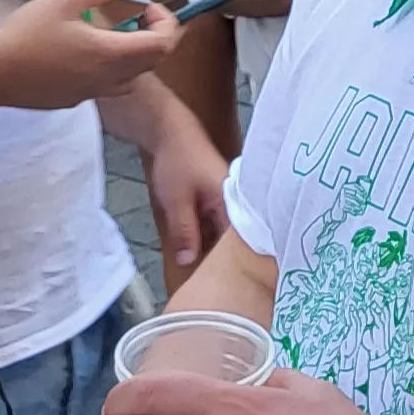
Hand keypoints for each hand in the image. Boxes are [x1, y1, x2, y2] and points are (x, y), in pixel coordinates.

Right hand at [0, 0, 181, 112]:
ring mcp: (91, 93)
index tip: (148, 6)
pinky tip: (87, 53)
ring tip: (117, 35)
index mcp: (112, 54)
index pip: (163, 44)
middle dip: (155, 37)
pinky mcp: (74, 100)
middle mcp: (108, 79)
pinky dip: (113, 68)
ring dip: (136, 56)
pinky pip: (108, 86)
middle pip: (153, 63)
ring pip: (132, 78)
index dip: (167, 22)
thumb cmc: (28, 34)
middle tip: (139, 17)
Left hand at [137, 112, 232, 274]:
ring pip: (227, 230)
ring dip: (218, 246)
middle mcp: (239, 200)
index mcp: (236, 200)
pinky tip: (203, 250)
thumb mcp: (176, 202)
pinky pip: (219, 222)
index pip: (244, 238)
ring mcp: (229, 199)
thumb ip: (185, 233)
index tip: (231, 282)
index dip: (238, 261)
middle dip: (229, 257)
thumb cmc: (177, 161)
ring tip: (214, 272)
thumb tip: (188, 263)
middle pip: (238, 236)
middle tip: (220, 282)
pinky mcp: (219, 198)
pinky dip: (211, 235)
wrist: (169, 131)